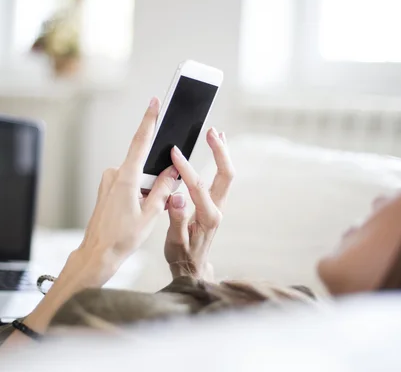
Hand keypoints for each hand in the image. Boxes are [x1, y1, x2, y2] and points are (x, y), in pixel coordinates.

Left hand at [72, 97, 180, 285]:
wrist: (97, 253)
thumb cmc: (122, 237)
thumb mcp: (151, 214)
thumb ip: (164, 189)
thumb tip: (173, 171)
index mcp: (126, 178)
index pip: (141, 142)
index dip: (150, 120)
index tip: (155, 102)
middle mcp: (114, 175)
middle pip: (143, 165)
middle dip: (155, 179)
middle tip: (155, 204)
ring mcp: (108, 182)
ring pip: (137, 177)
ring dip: (146, 190)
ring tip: (142, 216)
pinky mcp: (106, 189)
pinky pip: (128, 184)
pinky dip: (138, 194)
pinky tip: (135, 214)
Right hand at [164, 127, 233, 280]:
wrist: (192, 268)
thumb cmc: (182, 256)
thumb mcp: (175, 242)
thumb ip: (177, 220)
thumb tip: (178, 197)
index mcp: (208, 218)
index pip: (198, 187)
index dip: (186, 168)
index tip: (174, 153)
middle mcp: (217, 210)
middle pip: (226, 175)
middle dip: (220, 152)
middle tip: (211, 132)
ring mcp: (218, 206)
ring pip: (226, 174)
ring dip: (222, 153)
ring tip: (216, 133)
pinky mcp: (215, 204)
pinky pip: (221, 178)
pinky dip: (220, 161)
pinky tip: (216, 149)